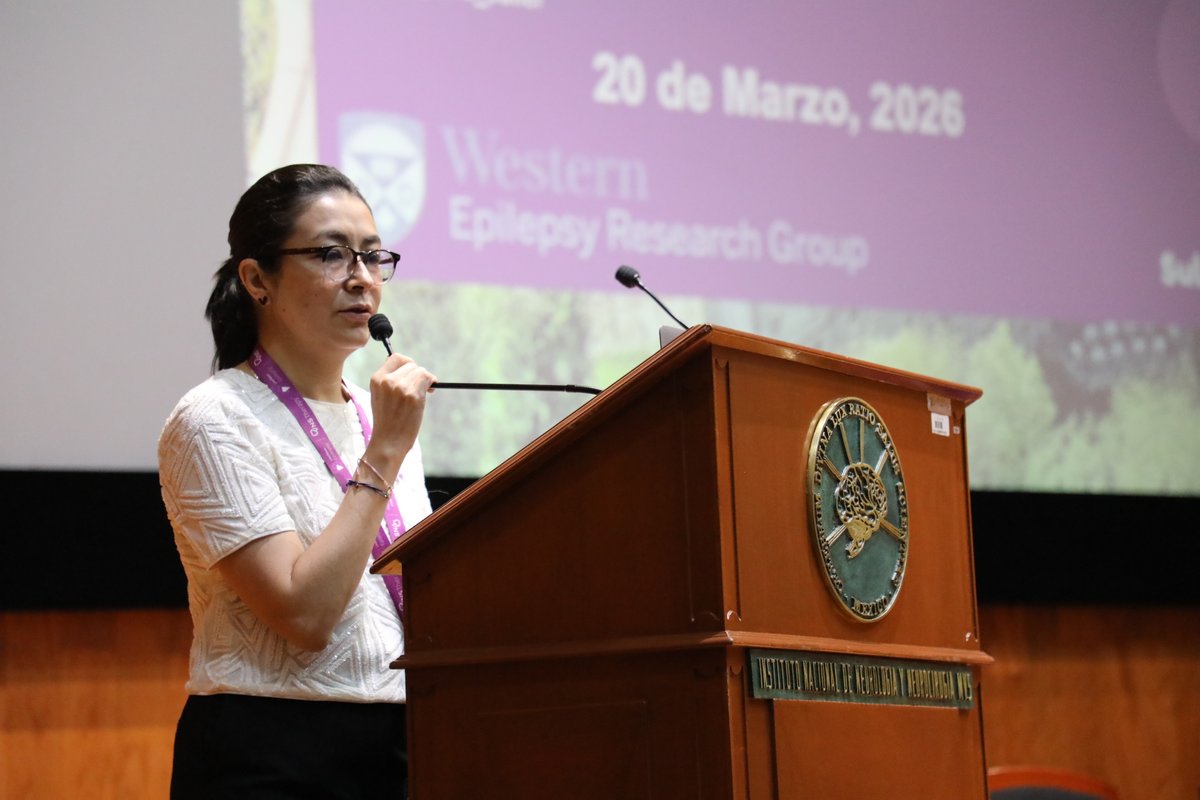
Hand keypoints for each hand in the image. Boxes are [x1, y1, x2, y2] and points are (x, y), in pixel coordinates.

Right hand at [365, 353, 436, 476]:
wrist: (388, 442)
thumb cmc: (388, 423)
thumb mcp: (381, 397)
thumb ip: (391, 382)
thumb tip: (412, 369)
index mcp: (376, 379)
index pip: (396, 357)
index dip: (407, 364)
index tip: (412, 374)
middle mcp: (387, 380)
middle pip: (411, 363)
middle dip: (418, 373)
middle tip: (423, 386)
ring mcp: (399, 387)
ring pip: (420, 371)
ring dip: (426, 380)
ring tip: (424, 393)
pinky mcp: (412, 395)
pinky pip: (428, 378)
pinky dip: (432, 383)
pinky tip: (430, 392)